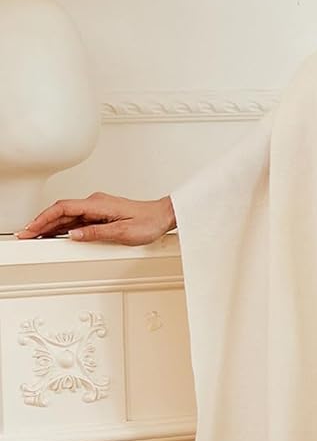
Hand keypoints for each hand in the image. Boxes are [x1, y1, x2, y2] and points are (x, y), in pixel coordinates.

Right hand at [14, 192, 176, 244]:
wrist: (164, 216)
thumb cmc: (149, 222)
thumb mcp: (122, 232)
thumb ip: (96, 233)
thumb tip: (74, 234)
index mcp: (98, 204)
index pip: (63, 208)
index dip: (44, 218)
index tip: (32, 228)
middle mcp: (95, 203)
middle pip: (61, 212)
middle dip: (42, 223)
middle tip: (27, 235)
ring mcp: (97, 209)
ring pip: (68, 216)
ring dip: (51, 225)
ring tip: (37, 237)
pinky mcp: (101, 214)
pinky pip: (77, 219)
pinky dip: (64, 227)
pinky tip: (57, 235)